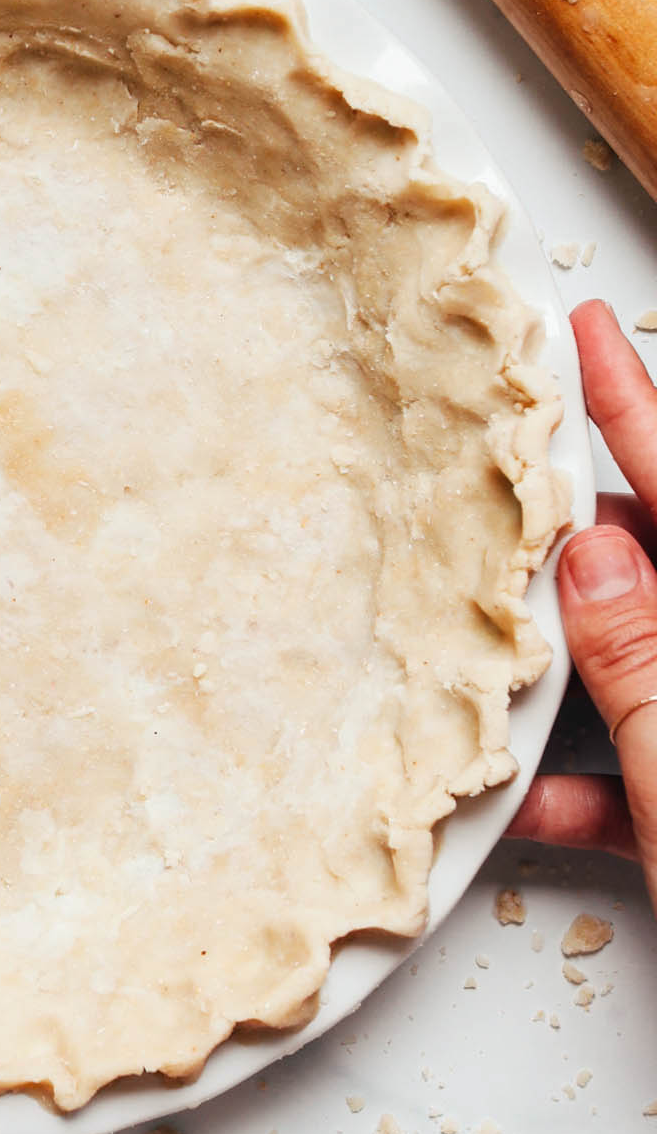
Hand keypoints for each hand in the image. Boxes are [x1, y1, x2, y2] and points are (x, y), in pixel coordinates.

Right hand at [508, 300, 656, 910]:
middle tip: (502, 494)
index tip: (590, 326)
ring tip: (493, 660)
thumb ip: (645, 665)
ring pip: (647, 674)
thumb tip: (591, 552)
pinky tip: (538, 806)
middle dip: (582, 545)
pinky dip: (597, 785)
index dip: (633, 401)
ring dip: (575, 680)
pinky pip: (653, 768)